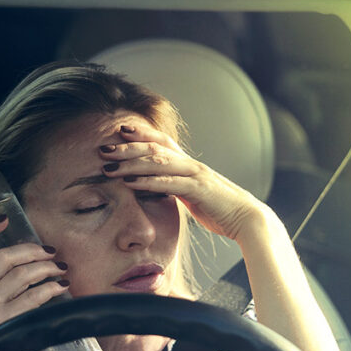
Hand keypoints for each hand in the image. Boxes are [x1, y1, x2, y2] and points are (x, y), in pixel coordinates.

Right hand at [0, 216, 69, 345]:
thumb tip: (26, 259)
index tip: (3, 219)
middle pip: (4, 257)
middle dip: (33, 250)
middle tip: (50, 253)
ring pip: (22, 274)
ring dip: (47, 268)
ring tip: (60, 269)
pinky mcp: (4, 323)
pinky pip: (33, 297)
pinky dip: (51, 288)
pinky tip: (61, 286)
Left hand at [98, 123, 269, 242]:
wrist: (248, 219)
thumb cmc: (220, 210)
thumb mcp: (194, 195)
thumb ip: (177, 187)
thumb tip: (158, 188)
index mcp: (189, 164)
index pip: (162, 142)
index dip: (140, 134)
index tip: (119, 131)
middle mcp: (191, 164)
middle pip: (154, 148)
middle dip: (127, 147)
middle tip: (103, 147)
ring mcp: (195, 175)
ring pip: (158, 162)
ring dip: (130, 163)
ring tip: (108, 165)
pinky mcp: (197, 190)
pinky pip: (168, 183)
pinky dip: (146, 182)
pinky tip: (128, 182)